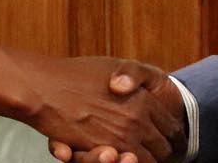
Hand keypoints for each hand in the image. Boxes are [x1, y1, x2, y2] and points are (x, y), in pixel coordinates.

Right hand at [19, 56, 184, 162]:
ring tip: (137, 154)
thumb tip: (149, 93)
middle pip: (162, 148)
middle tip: (162, 148)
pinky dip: (117, 162)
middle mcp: (134, 122)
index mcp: (144, 100)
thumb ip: (138, 75)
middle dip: (161, 150)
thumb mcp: (117, 63)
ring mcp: (117, 140)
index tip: (170, 134)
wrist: (45, 88)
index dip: (172, 132)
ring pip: (143, 161)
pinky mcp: (99, 153)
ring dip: (142, 159)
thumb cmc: (79, 74)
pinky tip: (117, 156)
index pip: (171, 127)